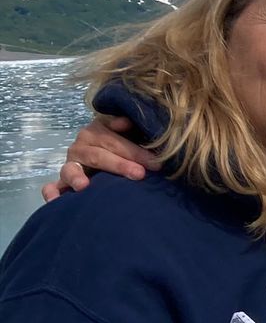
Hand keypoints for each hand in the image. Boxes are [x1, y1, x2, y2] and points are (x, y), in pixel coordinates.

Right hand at [39, 114, 157, 202]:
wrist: (111, 153)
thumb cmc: (127, 144)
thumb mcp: (131, 131)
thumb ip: (131, 126)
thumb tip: (125, 122)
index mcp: (97, 131)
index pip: (114, 140)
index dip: (135, 151)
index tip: (156, 163)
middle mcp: (81, 146)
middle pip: (98, 155)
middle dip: (119, 165)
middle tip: (139, 174)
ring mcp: (71, 164)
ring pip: (70, 169)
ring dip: (76, 177)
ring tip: (84, 186)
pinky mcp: (62, 181)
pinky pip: (52, 186)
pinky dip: (51, 192)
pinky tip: (55, 200)